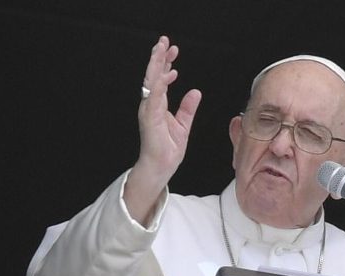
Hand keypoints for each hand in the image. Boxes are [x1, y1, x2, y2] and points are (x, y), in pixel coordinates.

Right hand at [125, 36, 201, 224]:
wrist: (161, 167)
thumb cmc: (168, 149)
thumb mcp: (183, 124)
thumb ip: (188, 108)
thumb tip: (195, 91)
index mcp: (158, 105)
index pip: (161, 79)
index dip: (166, 63)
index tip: (173, 51)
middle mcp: (151, 104)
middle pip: (153, 75)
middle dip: (159, 57)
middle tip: (164, 40)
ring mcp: (149, 110)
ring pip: (151, 82)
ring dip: (156, 65)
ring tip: (161, 49)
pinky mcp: (150, 118)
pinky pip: (155, 98)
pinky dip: (160, 85)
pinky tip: (167, 73)